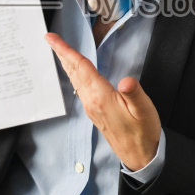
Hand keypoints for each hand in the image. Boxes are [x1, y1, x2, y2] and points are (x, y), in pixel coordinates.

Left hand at [45, 33, 160, 170]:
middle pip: (73, 71)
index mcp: (101, 97)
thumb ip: (134, 94)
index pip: (82, 67)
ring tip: (59, 50)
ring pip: (75, 79)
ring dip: (66, 63)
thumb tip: (126, 80)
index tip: (52, 39)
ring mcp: (91, 107)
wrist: (139, 156)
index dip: (66, 50)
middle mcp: (91, 101)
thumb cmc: (143, 133)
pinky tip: (75, 71)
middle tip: (50, 39)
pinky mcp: (94, 111)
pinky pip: (79, 87)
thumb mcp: (144, 111)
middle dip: (61, 53)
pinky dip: (74, 73)